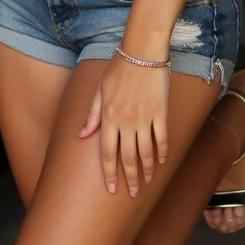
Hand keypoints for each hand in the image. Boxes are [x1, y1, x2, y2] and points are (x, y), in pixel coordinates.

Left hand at [79, 53, 169, 196]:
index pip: (107, 152)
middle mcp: (126, 121)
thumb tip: (82, 135)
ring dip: (146, 170)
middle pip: (127, 157)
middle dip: (129, 178)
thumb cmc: (119, 68)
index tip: (112, 188)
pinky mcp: (160, 113)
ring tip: (146, 182)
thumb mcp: (100, 89)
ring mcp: (144, 118)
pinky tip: (161, 162)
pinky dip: (162, 152)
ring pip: (145, 152)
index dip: (110, 172)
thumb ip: (92, 115)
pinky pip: (161, 138)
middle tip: (132, 193)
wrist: (143, 52)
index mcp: (109, 116)